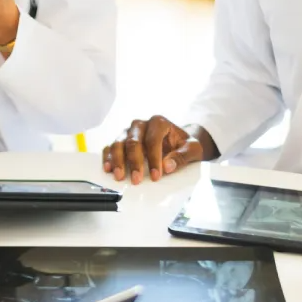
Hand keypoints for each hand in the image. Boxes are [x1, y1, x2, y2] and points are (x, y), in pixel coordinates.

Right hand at [102, 116, 217, 183]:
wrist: (178, 141)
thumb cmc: (184, 144)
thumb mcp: (193, 149)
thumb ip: (182, 156)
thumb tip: (168, 166)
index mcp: (159, 122)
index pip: (153, 140)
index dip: (153, 159)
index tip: (155, 176)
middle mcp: (141, 124)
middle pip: (133, 141)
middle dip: (133, 162)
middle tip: (136, 179)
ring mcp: (129, 131)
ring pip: (119, 142)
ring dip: (117, 160)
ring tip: (119, 176)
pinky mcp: (122, 140)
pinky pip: (110, 146)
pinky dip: (108, 157)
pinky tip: (108, 168)